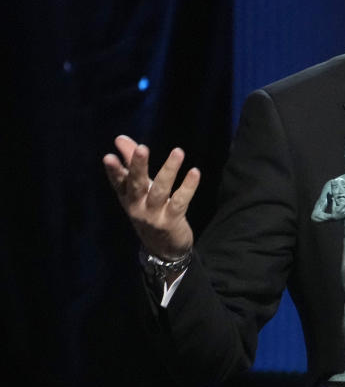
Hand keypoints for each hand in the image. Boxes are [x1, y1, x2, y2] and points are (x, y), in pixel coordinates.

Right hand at [103, 135, 199, 259]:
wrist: (162, 248)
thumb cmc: (149, 209)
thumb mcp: (138, 189)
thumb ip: (131, 162)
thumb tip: (120, 138)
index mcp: (127, 197)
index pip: (118, 182)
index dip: (113, 171)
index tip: (108, 157)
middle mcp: (137, 206)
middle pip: (137, 184)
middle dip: (138, 166)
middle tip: (141, 148)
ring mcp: (154, 215)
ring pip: (160, 190)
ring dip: (169, 170)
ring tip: (178, 152)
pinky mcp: (171, 221)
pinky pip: (180, 201)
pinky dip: (188, 187)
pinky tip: (195, 172)